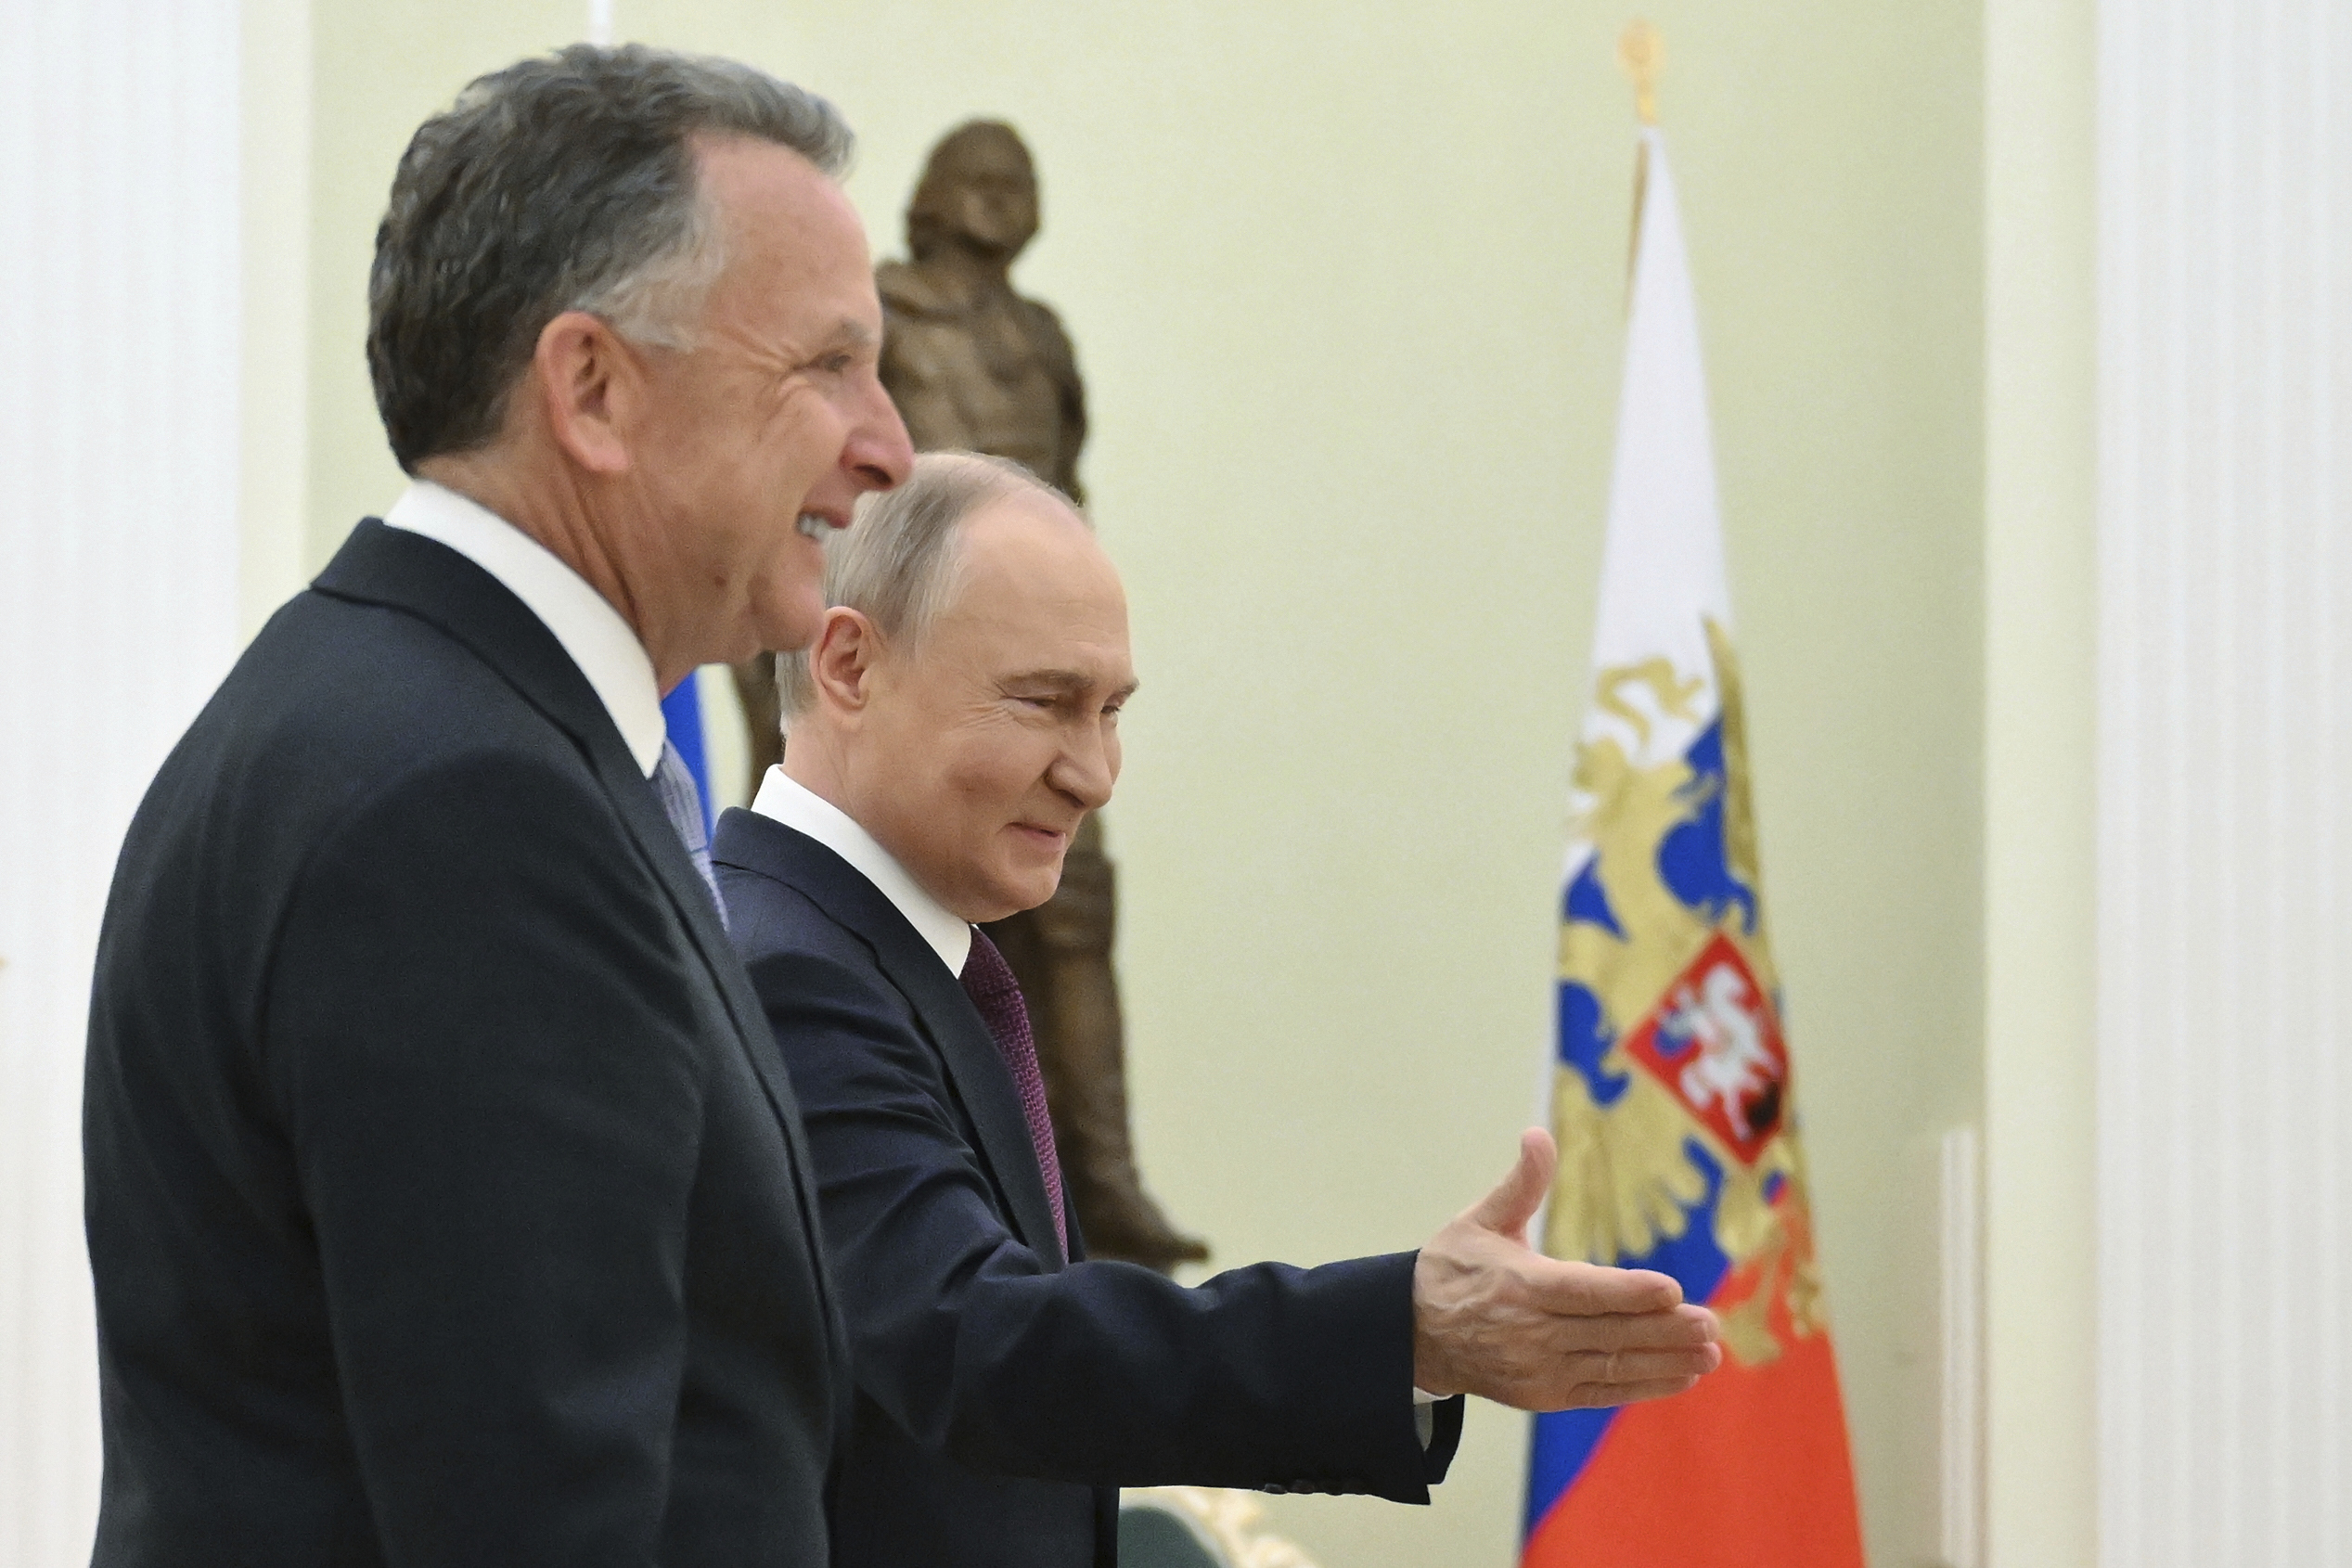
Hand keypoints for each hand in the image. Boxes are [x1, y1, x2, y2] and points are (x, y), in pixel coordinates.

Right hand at [1412, 1128, 1721, 1409]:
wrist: (1413, 1334)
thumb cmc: (1453, 1268)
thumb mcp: (1480, 1220)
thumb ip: (1521, 1183)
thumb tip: (1537, 1134)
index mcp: (1518, 1284)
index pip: (1582, 1291)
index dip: (1628, 1292)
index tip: (1672, 1290)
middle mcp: (1530, 1332)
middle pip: (1608, 1332)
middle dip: (1664, 1330)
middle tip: (1711, 1324)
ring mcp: (1539, 1369)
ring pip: (1611, 1365)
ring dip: (1665, 1361)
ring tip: (1710, 1354)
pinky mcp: (1544, 1395)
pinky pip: (1602, 1391)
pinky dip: (1642, 1386)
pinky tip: (1681, 1375)